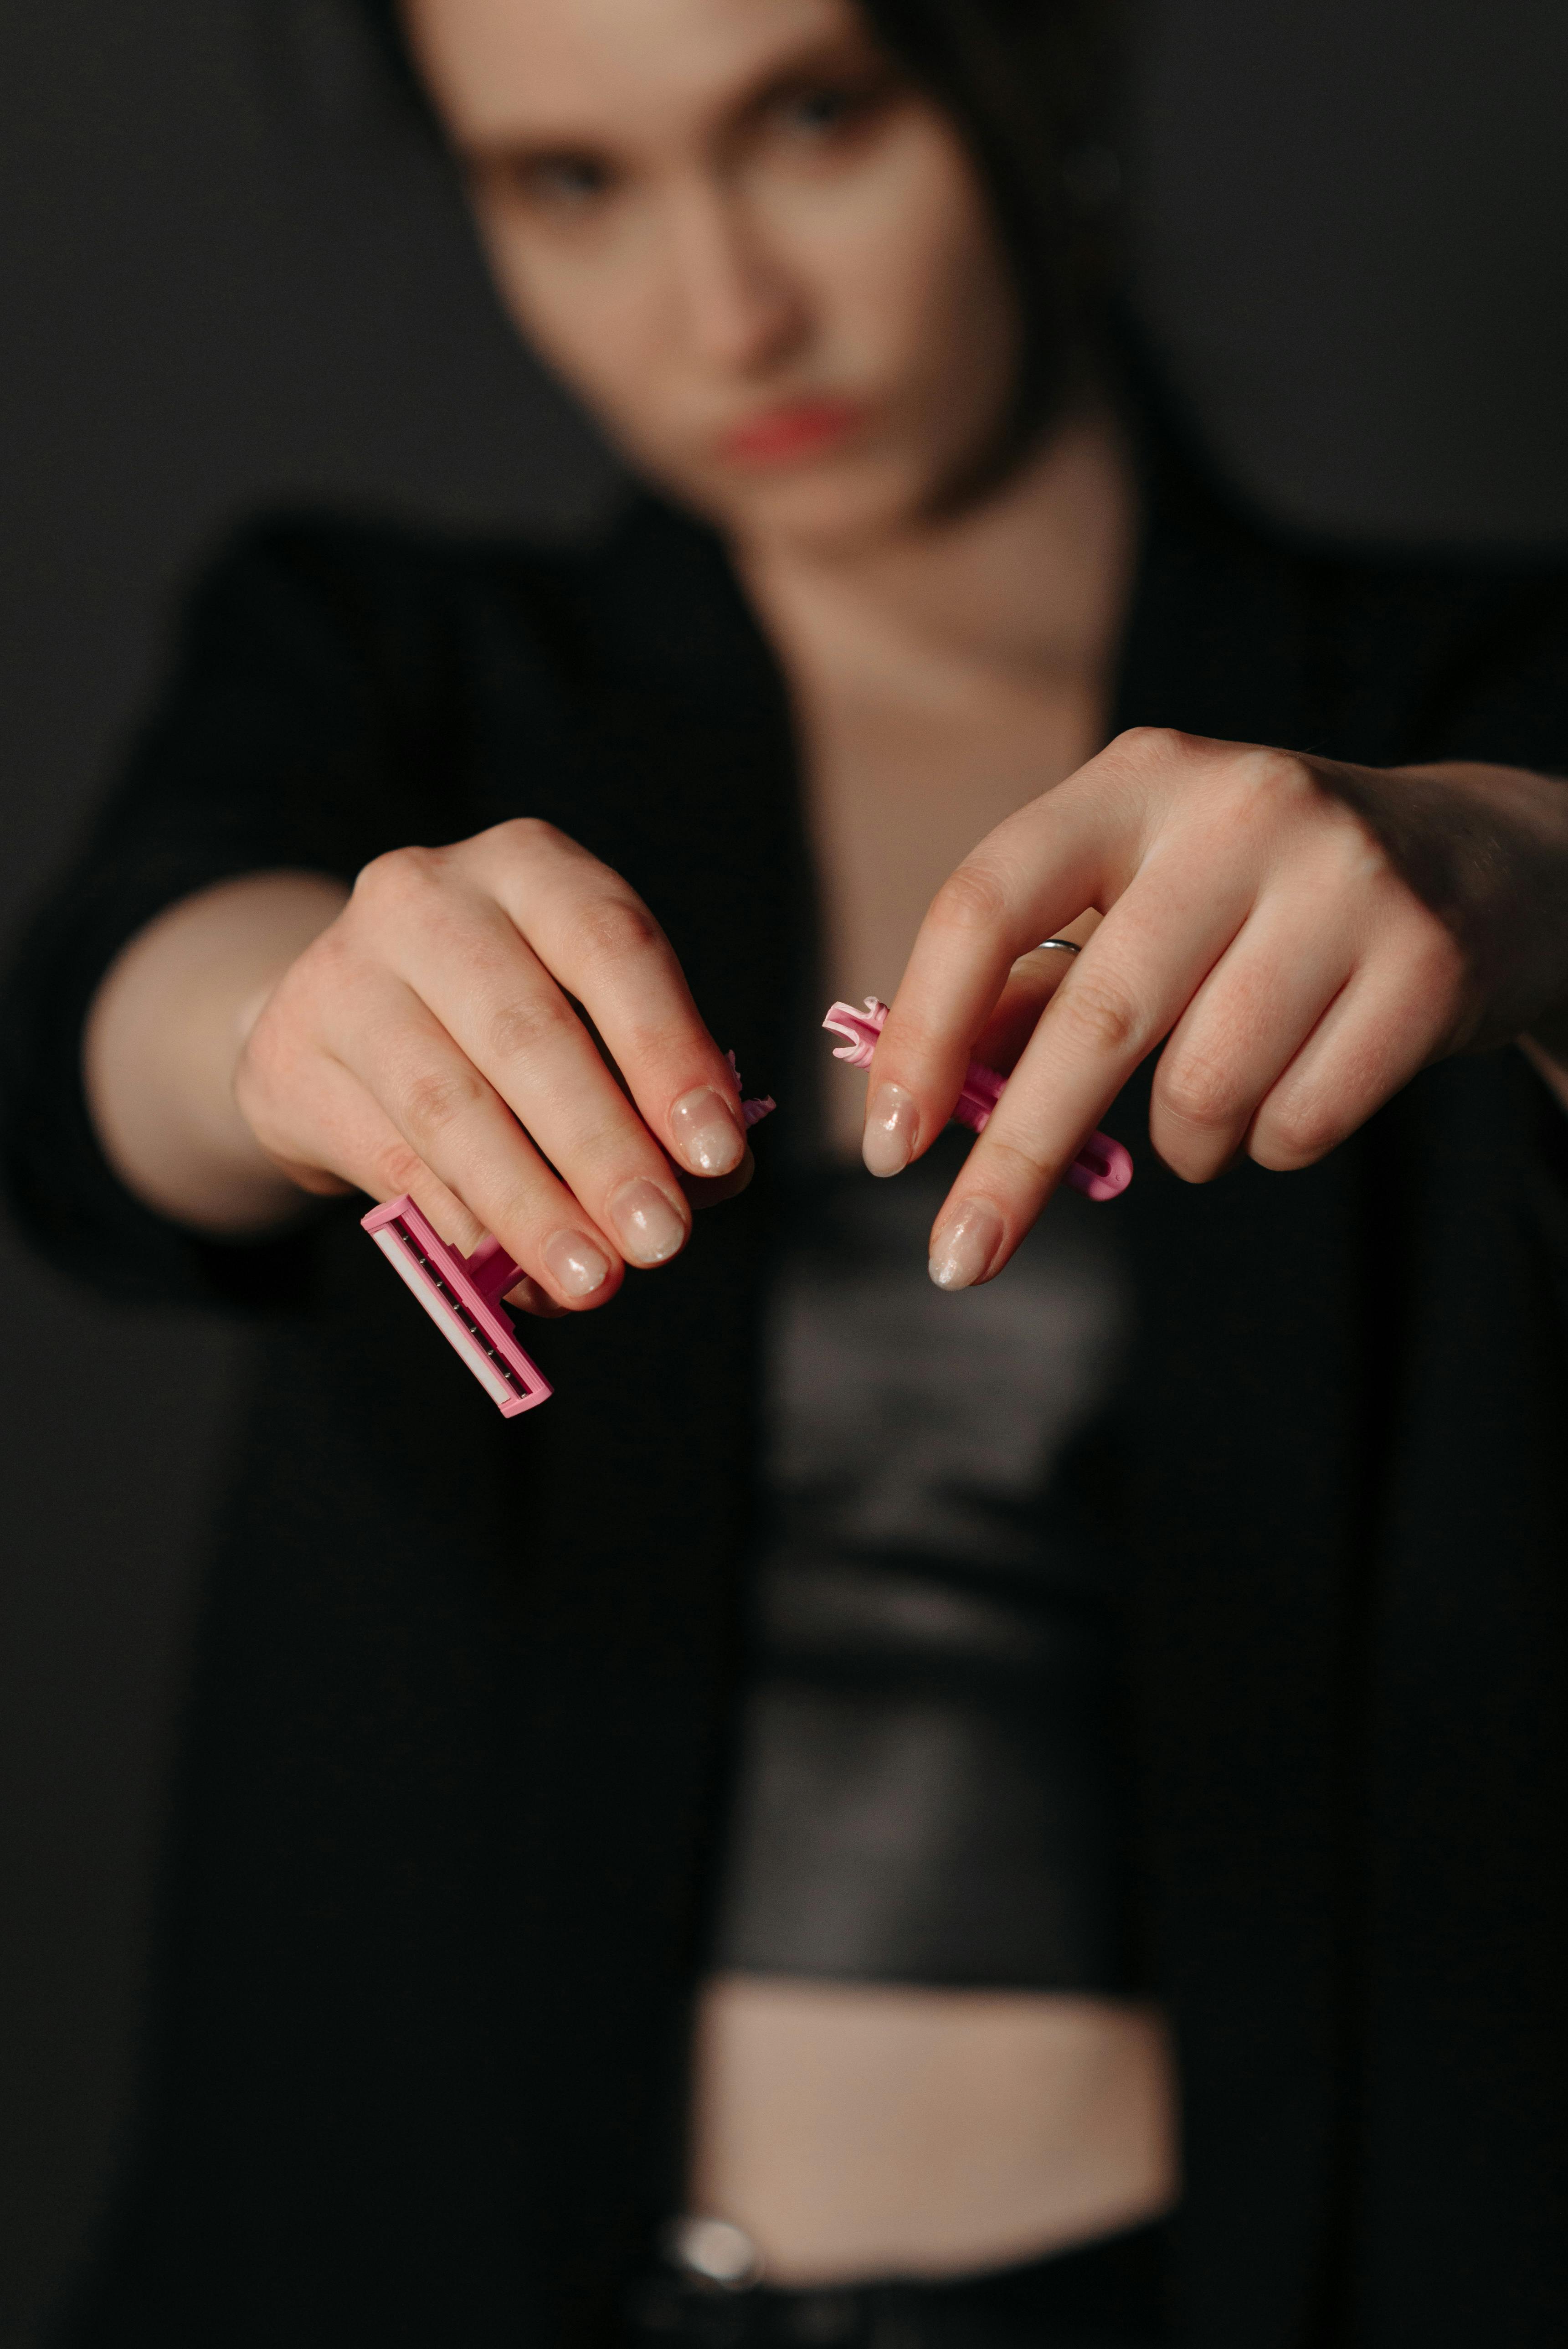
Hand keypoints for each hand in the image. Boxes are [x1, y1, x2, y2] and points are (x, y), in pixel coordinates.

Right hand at [235, 821, 752, 1313]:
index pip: (612, 946)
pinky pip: (392, 1159)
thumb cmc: (502, 1023)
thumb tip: (710, 1183)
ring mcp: (343, 972)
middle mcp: (428, 897)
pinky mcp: (289, 1057)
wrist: (337, 1018)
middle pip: (528, 1032)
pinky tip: (510, 1272)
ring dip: (529, 1206)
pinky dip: (462, 1224)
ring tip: (590, 1280)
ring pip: (450, 1108)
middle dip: (603, 1150)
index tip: (720, 1154)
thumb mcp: (588, 1023)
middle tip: (661, 1240)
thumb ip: (653, 1093)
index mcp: (529, 866)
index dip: (670, 1051)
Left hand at [864, 728, 1567, 1288]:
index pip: (988, 902)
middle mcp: (1239, 809)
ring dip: (1183, 1143)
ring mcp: (1344, 881)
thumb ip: (1029, 986)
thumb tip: (916, 1094)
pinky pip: (1297, 1120)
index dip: (924, 1032)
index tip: (890, 1144)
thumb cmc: (1260, 901)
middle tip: (957, 1259)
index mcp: (1137, 778)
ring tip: (1209, 1111)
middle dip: (1012, 1159)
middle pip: (1094, 1017)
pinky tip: (1296, 1086)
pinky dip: (1270, 1141)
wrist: (1483, 864)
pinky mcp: (1425, 963)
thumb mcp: (1140, 901)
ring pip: (1203, 1085)